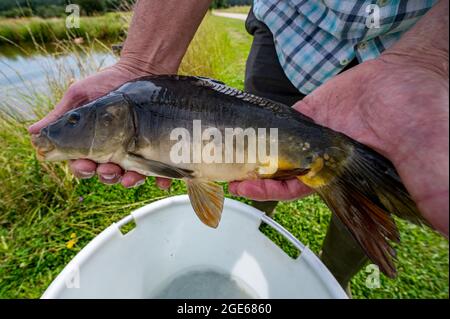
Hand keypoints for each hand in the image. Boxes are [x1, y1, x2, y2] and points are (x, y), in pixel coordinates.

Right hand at [28, 61, 170, 188]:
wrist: (141, 70)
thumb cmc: (106, 83)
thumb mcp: (80, 96)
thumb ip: (60, 116)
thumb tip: (31, 133)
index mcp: (93, 143)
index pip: (83, 165)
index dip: (82, 169)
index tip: (85, 164)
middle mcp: (114, 151)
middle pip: (106, 175)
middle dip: (106, 176)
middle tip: (109, 169)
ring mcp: (136, 152)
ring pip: (130, 177)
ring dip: (129, 181)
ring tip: (130, 177)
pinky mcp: (156, 150)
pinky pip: (160, 171)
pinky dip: (161, 180)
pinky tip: (163, 181)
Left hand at [230, 53, 447, 235]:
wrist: (415, 75)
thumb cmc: (424, 118)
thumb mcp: (429, 163)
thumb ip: (431, 192)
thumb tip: (445, 225)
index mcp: (340, 175)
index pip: (299, 189)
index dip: (273, 191)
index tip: (248, 188)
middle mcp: (321, 157)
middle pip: (279, 170)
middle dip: (254, 175)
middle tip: (228, 174)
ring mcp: (311, 134)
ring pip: (274, 146)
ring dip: (252, 151)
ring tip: (228, 151)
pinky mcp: (308, 112)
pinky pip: (280, 120)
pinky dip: (263, 125)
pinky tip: (244, 128)